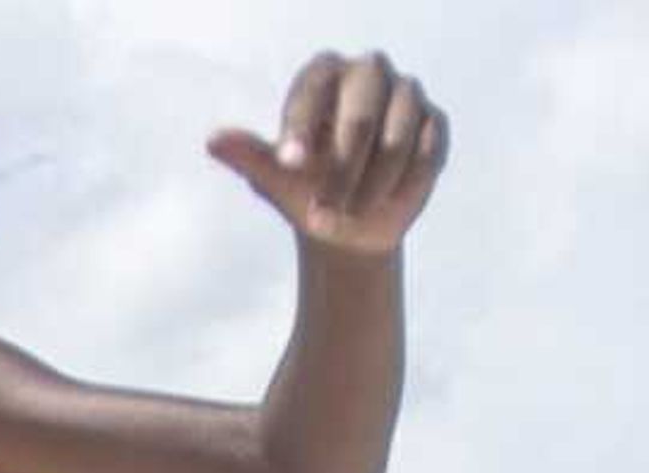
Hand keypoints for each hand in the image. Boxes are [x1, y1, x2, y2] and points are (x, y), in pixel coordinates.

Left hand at [211, 50, 447, 254]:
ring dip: (372, 188)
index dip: (301, 127)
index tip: (290, 165)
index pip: (313, 89)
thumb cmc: (305, 190)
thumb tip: (214, 142)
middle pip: (360, 117)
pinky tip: (386, 203)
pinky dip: (405, 187)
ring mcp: (406, 95)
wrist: (349, 224)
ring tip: (350, 214)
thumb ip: (250, 156)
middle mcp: (368, 73)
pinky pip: (425, 154)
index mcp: (323, 74)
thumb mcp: (274, 178)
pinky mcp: (434, 124)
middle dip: (342, 172)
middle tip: (322, 213)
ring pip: (397, 140)